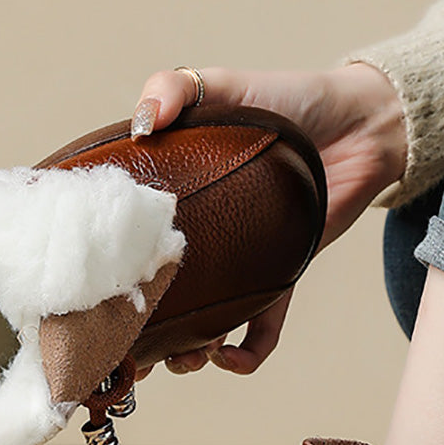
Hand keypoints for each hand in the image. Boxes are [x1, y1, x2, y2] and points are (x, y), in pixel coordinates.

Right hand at [131, 63, 407, 379]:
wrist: (356, 124)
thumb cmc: (287, 102)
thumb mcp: (221, 86)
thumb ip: (175, 88)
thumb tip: (142, 123)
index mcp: (172, 206)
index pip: (126, 251)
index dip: (105, 282)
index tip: (87, 304)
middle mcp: (198, 244)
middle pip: (158, 304)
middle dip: (139, 339)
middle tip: (127, 354)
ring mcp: (237, 268)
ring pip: (201, 330)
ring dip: (185, 355)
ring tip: (181, 357)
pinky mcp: (279, 282)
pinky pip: (259, 334)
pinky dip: (244, 357)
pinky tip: (227, 358)